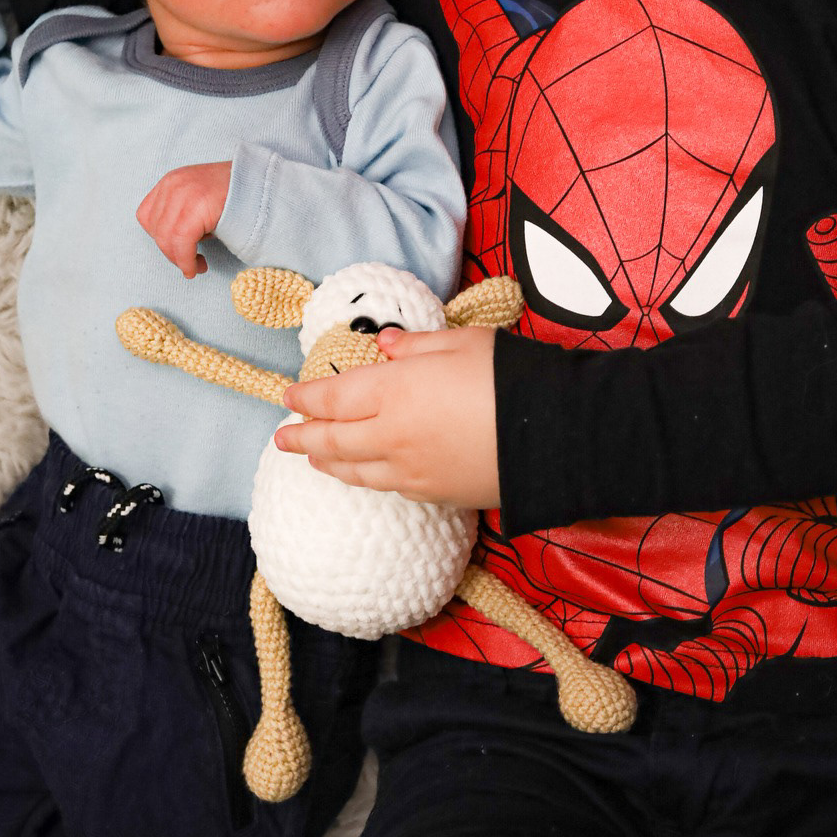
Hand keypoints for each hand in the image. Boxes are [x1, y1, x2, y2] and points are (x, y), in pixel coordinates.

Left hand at [136, 161, 232, 276]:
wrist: (262, 185)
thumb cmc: (236, 196)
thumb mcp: (199, 198)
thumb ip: (182, 214)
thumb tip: (174, 245)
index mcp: (171, 181)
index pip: (146, 216)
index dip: (159, 237)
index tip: (176, 248)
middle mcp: (173, 185)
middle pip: (155, 230)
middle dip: (170, 252)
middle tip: (189, 263)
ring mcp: (182, 194)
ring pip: (166, 240)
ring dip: (179, 260)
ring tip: (197, 266)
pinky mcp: (194, 208)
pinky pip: (181, 244)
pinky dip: (187, 261)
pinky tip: (198, 267)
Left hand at [277, 326, 499, 507]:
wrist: (555, 436)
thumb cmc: (510, 378)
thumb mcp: (462, 342)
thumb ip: (414, 347)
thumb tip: (382, 345)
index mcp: (394, 390)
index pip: (333, 397)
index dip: (306, 398)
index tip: (288, 397)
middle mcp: (391, 435)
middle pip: (333, 440)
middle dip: (302, 438)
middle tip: (281, 438)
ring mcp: (410, 470)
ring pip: (354, 471)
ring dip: (328, 462)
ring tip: (314, 458)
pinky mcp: (434, 494)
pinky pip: (386, 487)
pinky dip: (364, 478)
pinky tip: (364, 474)